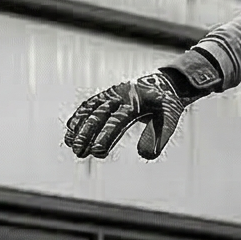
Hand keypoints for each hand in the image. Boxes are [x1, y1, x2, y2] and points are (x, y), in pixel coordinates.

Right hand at [64, 71, 188, 159]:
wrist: (165, 84)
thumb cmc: (167, 104)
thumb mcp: (170, 118)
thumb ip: (158, 136)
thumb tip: (146, 155)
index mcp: (136, 100)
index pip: (117, 120)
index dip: (106, 136)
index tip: (97, 151)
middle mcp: (121, 95)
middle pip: (99, 114)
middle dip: (87, 134)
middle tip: (79, 151)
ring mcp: (112, 93)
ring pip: (91, 109)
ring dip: (79, 127)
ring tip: (71, 145)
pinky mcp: (106, 95)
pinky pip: (89, 105)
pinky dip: (79, 116)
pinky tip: (71, 130)